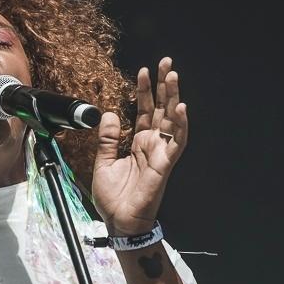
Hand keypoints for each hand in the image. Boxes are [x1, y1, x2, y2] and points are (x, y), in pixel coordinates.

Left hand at [91, 57, 188, 234]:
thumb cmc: (113, 197)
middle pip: (161, 109)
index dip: (144, 91)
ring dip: (174, 97)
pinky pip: (177, 142)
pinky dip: (180, 125)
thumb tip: (110, 113)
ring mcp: (161, 153)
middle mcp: (152, 144)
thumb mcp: (103, 162)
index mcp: (138, 142)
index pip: (144, 110)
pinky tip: (181, 108)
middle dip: (163, 85)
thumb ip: (107, 139)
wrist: (120, 222)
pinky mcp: (165, 164)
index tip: (143, 70)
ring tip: (173, 76)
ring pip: (171, 120)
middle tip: (166, 62)